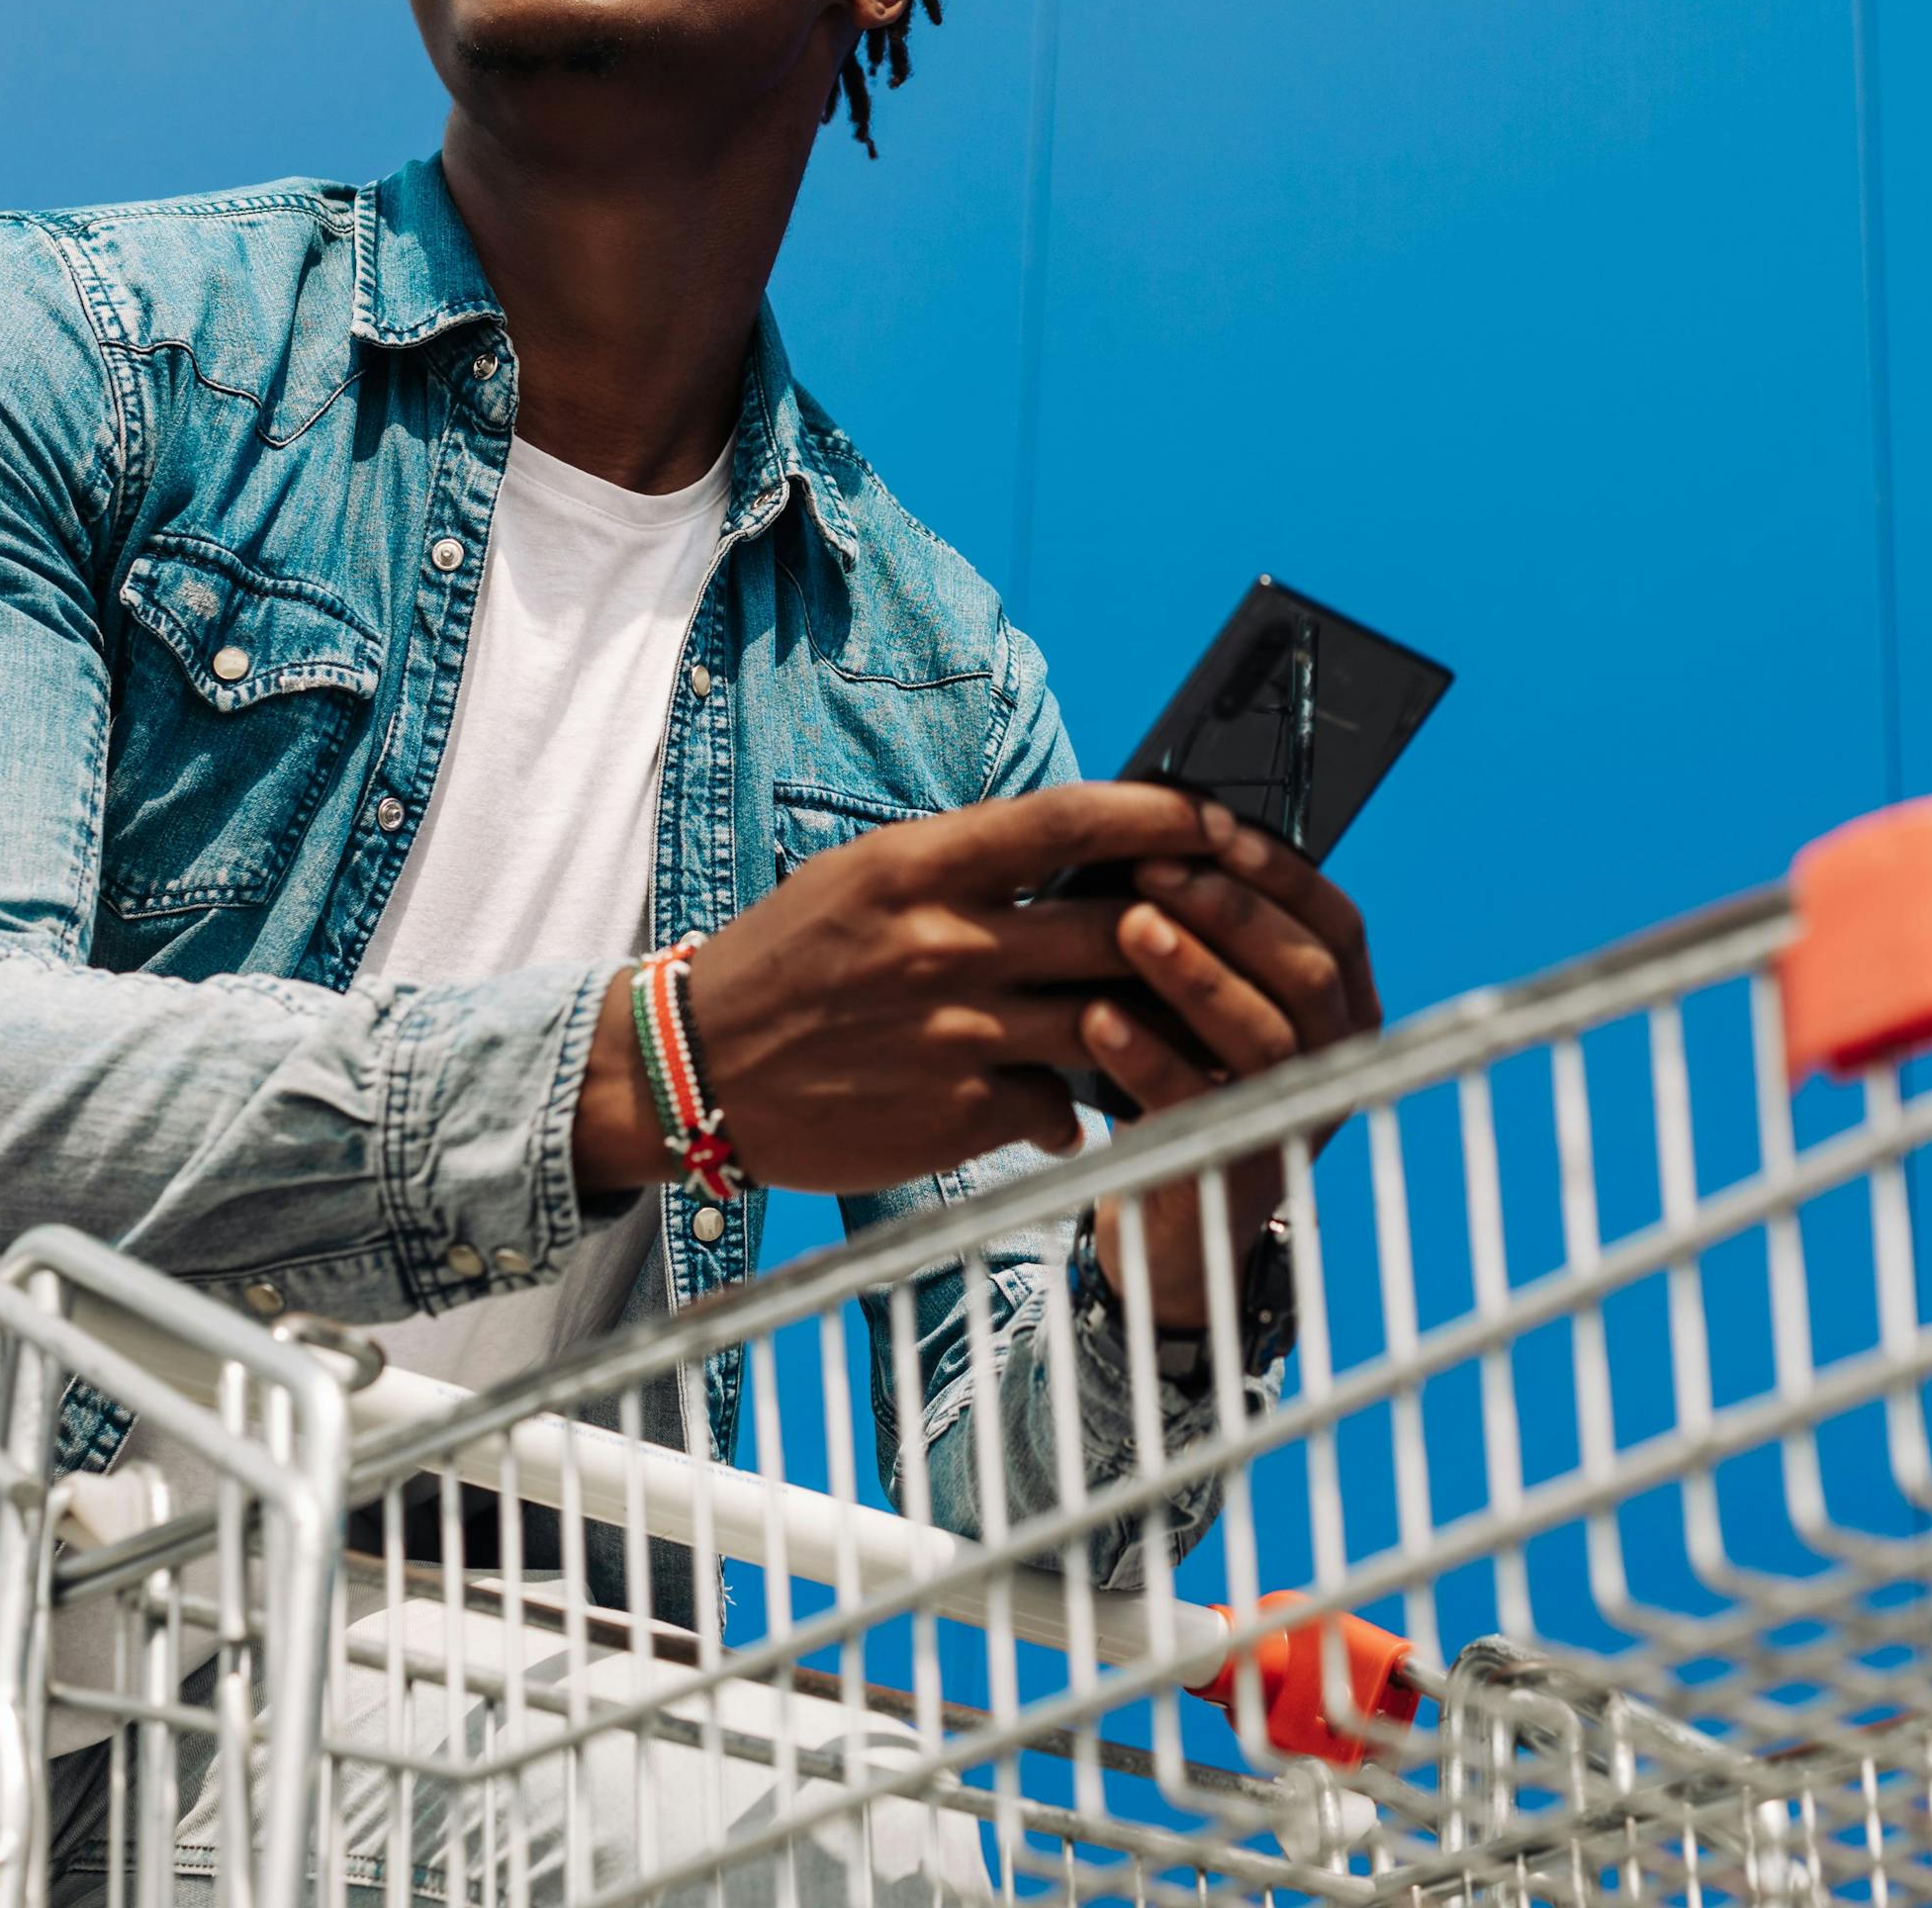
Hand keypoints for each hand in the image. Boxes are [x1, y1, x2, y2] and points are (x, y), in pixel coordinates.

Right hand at [572, 782, 1225, 1195]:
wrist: (697, 1069)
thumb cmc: (791, 960)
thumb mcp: (868, 879)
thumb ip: (968, 866)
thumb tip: (1078, 849)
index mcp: (920, 867)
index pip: (1068, 821)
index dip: (1158, 817)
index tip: (1214, 819)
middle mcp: (942, 944)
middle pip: (1113, 928)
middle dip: (1189, 930)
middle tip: (1235, 927)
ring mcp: (953, 1034)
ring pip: (1104, 1024)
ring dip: (1152, 1024)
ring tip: (1186, 1021)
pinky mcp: (956, 1115)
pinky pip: (1059, 1105)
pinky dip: (1078, 1103)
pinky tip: (1076, 1103)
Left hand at [1083, 814, 1379, 1325]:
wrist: (1169, 1221)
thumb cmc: (1181, 1084)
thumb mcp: (1207, 1005)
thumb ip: (1209, 939)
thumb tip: (1148, 840)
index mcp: (1343, 1008)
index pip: (1337, 923)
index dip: (1281, 872)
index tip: (1214, 827)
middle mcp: (1334, 1061)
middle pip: (1307, 970)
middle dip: (1230, 911)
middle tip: (1151, 869)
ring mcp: (1292, 1118)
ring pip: (1264, 1033)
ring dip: (1195, 973)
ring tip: (1128, 926)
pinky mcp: (1235, 1169)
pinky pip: (1196, 1102)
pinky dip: (1146, 1054)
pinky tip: (1096, 1017)